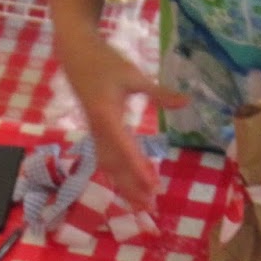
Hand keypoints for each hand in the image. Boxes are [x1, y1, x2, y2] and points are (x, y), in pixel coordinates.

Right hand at [57, 32, 185, 210]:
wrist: (75, 53)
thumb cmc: (104, 61)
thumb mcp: (133, 74)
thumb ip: (158, 92)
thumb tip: (186, 101)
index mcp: (107, 116)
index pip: (125, 148)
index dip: (139, 169)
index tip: (153, 185)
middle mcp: (98, 130)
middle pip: (115, 165)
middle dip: (131, 187)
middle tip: (150, 206)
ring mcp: (95, 133)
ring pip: (108, 166)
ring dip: (124, 185)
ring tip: (141, 204)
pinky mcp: (95, 132)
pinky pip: (105, 159)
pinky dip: (117, 175)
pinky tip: (128, 186)